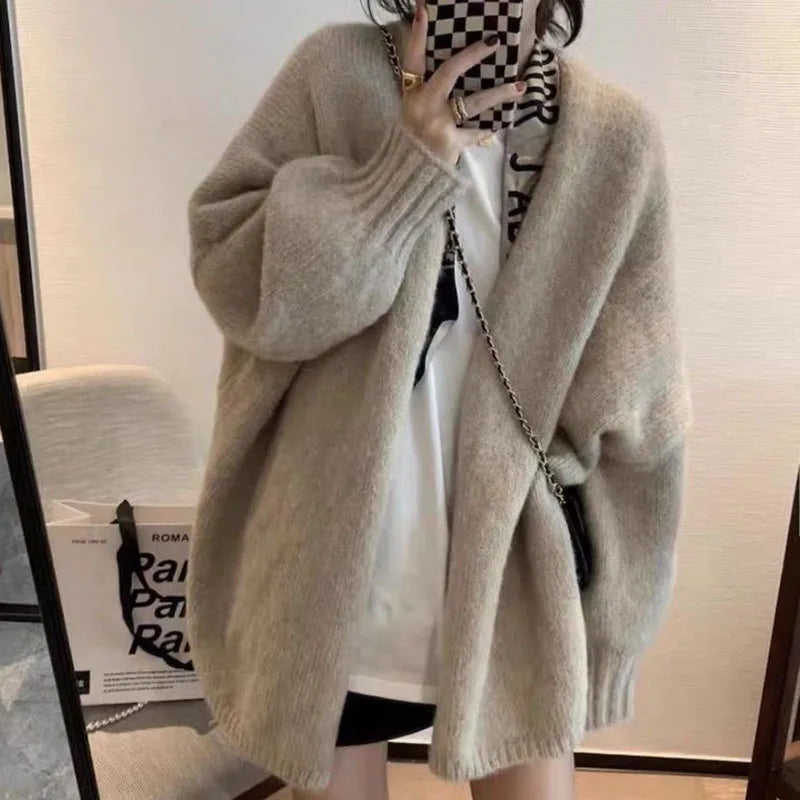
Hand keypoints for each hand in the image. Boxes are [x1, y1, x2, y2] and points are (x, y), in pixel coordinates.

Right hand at [401, 2, 525, 163]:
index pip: (412, 59)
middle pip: (449, 72)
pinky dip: (486, 131)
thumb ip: (430, 97)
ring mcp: (437, 124)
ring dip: (499, 94)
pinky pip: (475, 132)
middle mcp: (422, 105)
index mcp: (411, 95)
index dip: (418, 35)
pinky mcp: (450, 142)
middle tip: (494, 41)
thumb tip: (459, 77)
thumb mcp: (413, 116)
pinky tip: (498, 128)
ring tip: (520, 86)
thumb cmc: (412, 144)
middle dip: (473, 55)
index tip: (423, 10)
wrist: (407, 177)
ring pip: (473, 102)